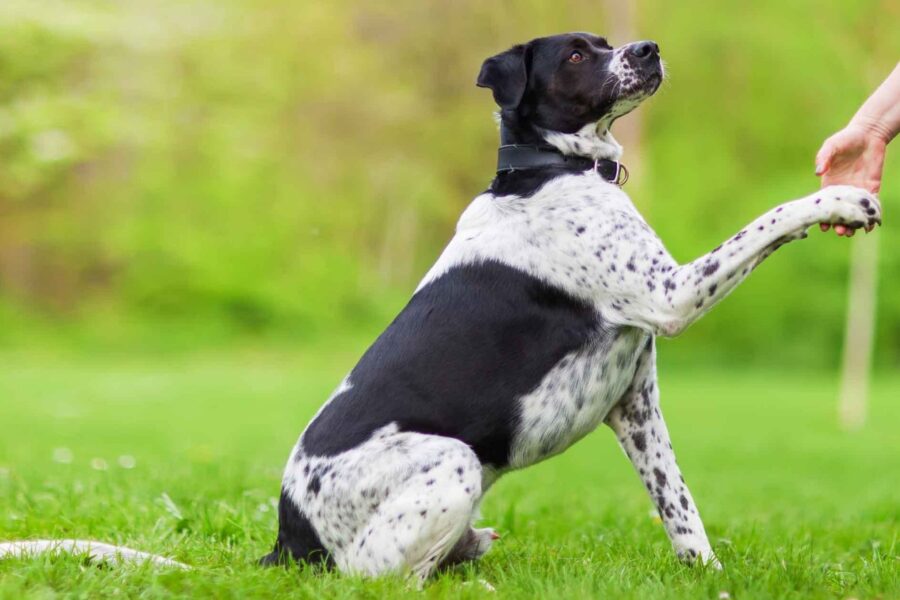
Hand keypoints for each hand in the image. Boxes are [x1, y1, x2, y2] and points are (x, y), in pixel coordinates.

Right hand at [815, 122, 886, 236]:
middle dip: (839, 223)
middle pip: (840, 212)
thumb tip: (818, 172)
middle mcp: (842, 190)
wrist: (868, 133)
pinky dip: (871, 215)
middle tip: (840, 231)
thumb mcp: (831, 146)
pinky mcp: (871, 187)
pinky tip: (870, 225)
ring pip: (855, 212)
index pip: (825, 204)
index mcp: (828, 184)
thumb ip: (824, 158)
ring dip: (853, 223)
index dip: (824, 216)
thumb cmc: (846, 139)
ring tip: (851, 232)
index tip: (823, 226)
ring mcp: (857, 190)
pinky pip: (871, 204)